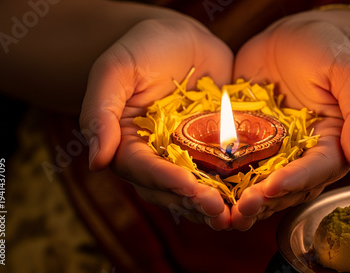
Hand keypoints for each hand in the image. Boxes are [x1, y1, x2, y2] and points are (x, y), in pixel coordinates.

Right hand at [79, 15, 232, 229]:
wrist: (181, 37)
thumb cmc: (142, 48)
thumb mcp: (116, 71)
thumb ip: (100, 112)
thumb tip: (96, 161)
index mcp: (128, 144)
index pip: (142, 169)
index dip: (165, 180)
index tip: (189, 187)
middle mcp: (156, 156)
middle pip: (171, 189)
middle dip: (194, 201)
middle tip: (219, 211)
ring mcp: (186, 154)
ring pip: (197, 188)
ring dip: (215, 204)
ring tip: (237, 216)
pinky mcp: (213, 148)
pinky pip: (223, 171)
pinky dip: (236, 186)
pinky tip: (254, 195)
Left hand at [231, 11, 349, 229]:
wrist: (291, 34)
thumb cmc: (327, 48)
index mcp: (332, 144)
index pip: (317, 170)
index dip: (296, 181)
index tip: (273, 187)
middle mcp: (303, 154)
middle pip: (287, 187)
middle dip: (265, 200)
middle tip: (241, 209)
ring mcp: (273, 150)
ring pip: (260, 184)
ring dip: (242, 200)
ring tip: (222, 212)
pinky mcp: (247, 142)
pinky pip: (236, 164)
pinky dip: (223, 180)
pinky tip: (205, 189)